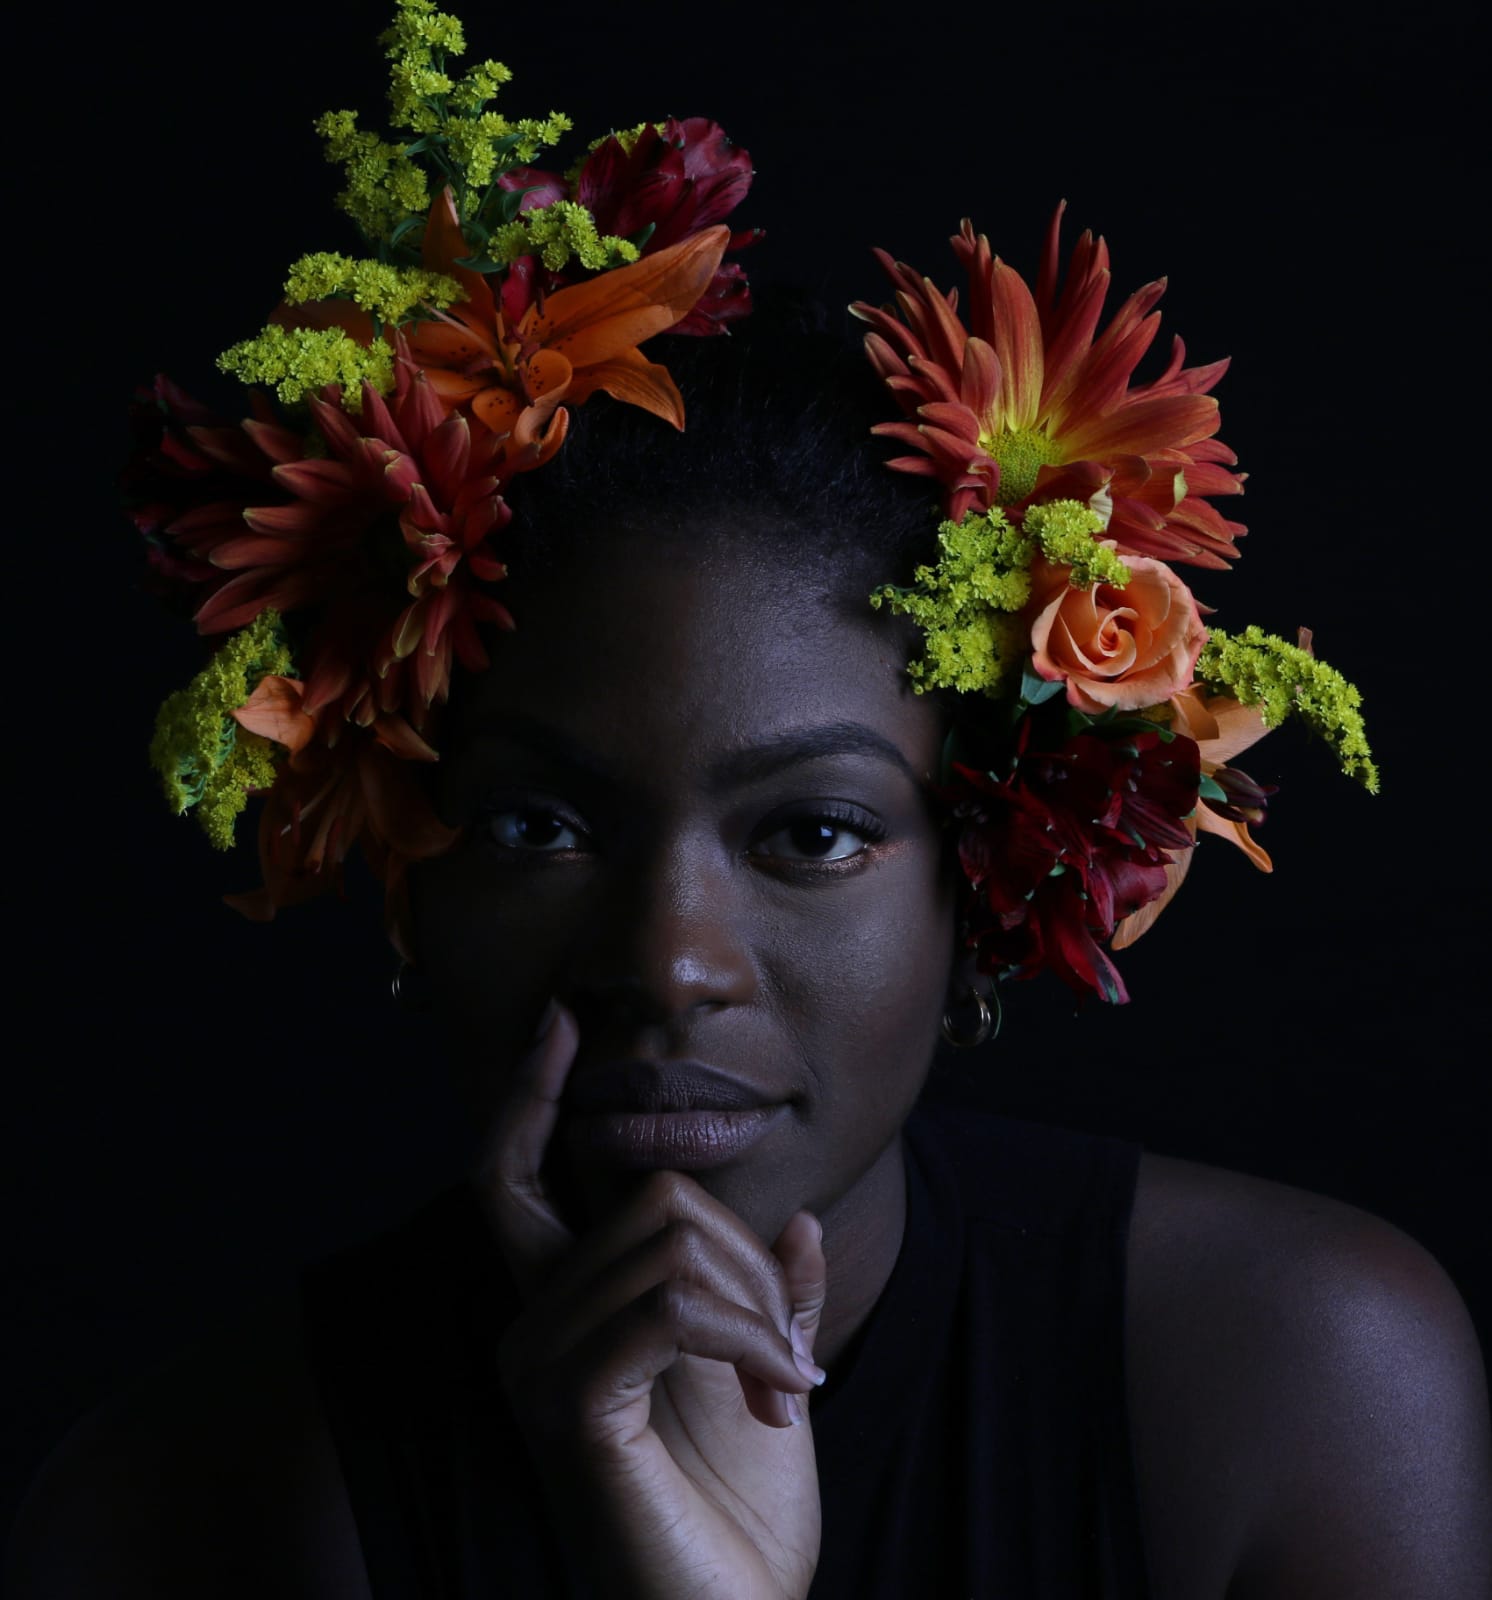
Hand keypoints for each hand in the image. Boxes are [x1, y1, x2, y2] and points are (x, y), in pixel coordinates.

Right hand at [478, 1004, 827, 1598]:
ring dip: (761, 1305)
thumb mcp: (764, 1377)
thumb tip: (793, 1222)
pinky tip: (779, 1395)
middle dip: (747, 1251)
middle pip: (646, 1193)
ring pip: (671, 1239)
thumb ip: (767, 1298)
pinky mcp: (571, 1408)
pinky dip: (750, 1338)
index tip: (558, 1019)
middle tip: (790, 1349)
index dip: (528, 1096)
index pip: (513, 1177)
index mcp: (565, 1314)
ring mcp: (540, 1368)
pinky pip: (673, 1304)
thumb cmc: (740, 1513)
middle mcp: (530, 1329)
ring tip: (786, 1385)